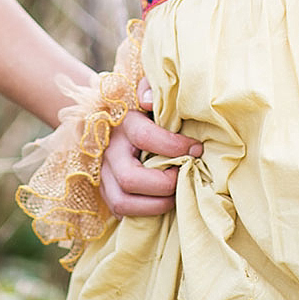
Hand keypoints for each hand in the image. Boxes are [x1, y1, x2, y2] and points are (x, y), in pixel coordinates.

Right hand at [99, 77, 202, 217]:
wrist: (110, 118)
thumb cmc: (140, 106)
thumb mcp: (145, 90)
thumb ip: (149, 87)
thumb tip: (149, 102)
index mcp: (122, 122)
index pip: (145, 136)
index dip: (174, 146)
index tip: (196, 149)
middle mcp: (108, 150)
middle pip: (130, 178)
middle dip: (164, 184)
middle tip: (184, 176)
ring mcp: (102, 173)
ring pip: (122, 202)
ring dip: (155, 205)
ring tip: (176, 194)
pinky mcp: (103, 191)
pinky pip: (120, 212)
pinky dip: (143, 213)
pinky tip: (161, 201)